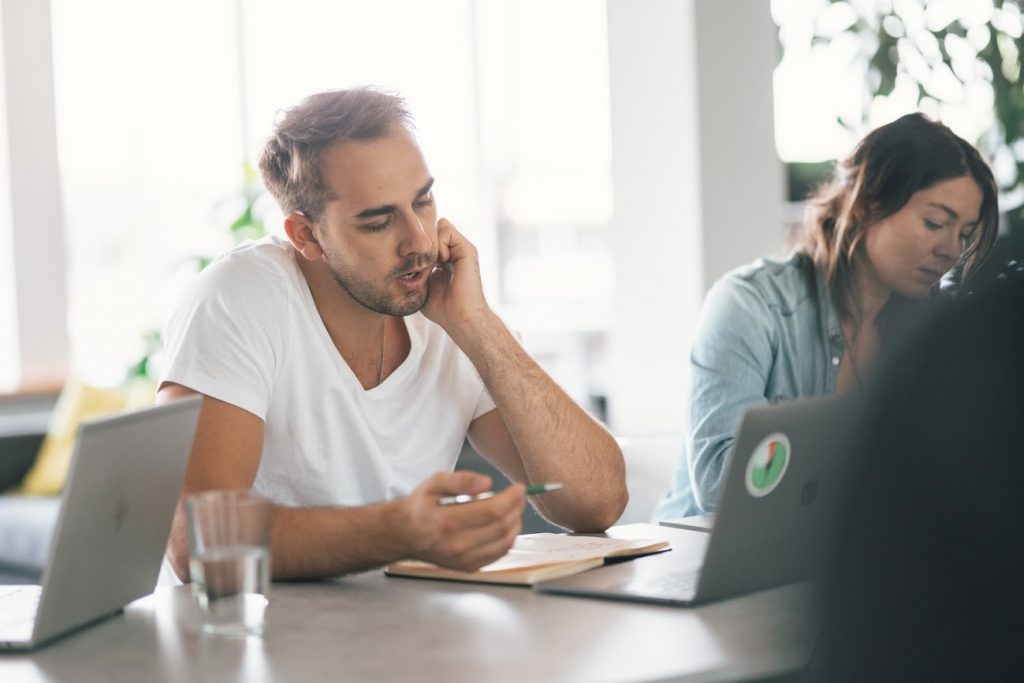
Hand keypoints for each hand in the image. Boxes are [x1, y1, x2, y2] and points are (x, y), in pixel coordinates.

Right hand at [399, 471, 524, 570]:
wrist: (405, 534)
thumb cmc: (421, 506)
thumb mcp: (434, 482)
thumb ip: (461, 480)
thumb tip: (487, 483)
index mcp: (447, 522)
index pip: (492, 511)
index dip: (512, 498)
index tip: (519, 487)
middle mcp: (456, 545)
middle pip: (502, 527)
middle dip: (517, 509)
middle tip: (519, 496)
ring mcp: (463, 560)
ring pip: (504, 543)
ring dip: (516, 524)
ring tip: (514, 509)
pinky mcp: (468, 567)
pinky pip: (498, 554)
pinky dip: (508, 538)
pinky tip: (506, 525)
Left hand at [421, 219, 489, 332]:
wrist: (459, 317)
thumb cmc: (441, 308)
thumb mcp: (422, 285)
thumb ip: (415, 270)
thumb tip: (401, 258)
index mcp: (444, 260)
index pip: (427, 239)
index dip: (416, 245)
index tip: (411, 261)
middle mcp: (453, 253)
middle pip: (432, 230)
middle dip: (422, 241)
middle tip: (419, 262)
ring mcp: (461, 250)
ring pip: (438, 227)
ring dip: (430, 243)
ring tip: (433, 264)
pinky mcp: (467, 249)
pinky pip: (447, 230)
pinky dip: (439, 243)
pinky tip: (441, 261)